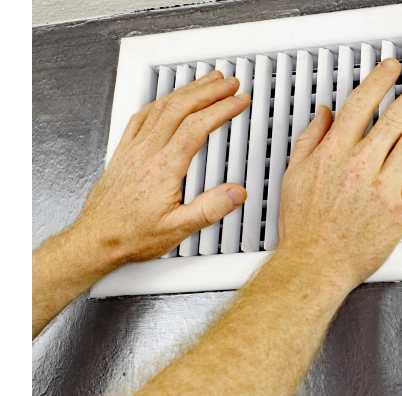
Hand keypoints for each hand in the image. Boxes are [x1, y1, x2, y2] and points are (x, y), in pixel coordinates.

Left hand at [75, 70, 249, 266]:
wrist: (96, 239)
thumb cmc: (131, 235)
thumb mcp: (177, 229)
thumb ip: (210, 209)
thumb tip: (236, 192)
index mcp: (164, 167)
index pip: (198, 126)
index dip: (222, 109)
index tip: (238, 101)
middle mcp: (147, 152)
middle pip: (181, 108)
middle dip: (209, 91)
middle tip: (229, 84)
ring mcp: (133, 149)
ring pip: (162, 107)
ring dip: (187, 91)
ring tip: (206, 82)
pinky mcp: (123, 152)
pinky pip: (141, 116)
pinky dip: (160, 101)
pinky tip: (167, 99)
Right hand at [276, 58, 401, 287]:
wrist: (315, 265)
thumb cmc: (305, 228)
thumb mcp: (294, 175)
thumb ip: (311, 140)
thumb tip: (324, 115)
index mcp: (333, 153)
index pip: (360, 105)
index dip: (380, 81)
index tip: (392, 69)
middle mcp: (359, 166)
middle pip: (394, 117)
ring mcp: (381, 187)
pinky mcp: (399, 209)